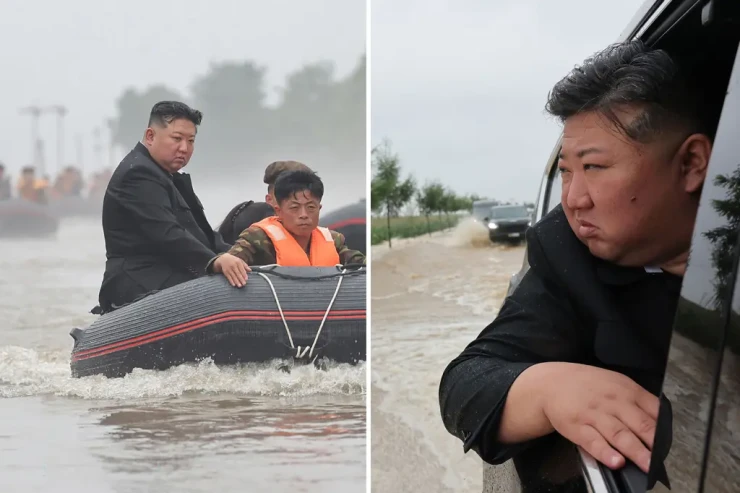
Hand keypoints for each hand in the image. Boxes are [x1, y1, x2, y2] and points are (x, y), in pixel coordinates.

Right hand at [213, 253, 249, 286]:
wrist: (224, 259)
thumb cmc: (234, 260)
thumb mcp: (240, 261)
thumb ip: (245, 266)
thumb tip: (250, 270)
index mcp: (238, 262)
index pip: (241, 269)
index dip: (244, 274)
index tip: (246, 279)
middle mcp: (233, 265)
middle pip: (237, 273)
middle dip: (241, 279)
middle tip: (244, 284)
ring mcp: (229, 269)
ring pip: (233, 276)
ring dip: (236, 281)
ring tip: (240, 285)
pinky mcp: (225, 272)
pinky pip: (228, 277)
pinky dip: (231, 281)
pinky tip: (234, 284)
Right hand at [540, 363, 659, 472]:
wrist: (552, 382)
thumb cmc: (587, 386)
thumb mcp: (616, 384)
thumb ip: (639, 401)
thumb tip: (661, 422)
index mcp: (626, 391)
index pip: (653, 411)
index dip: (664, 430)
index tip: (670, 446)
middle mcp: (613, 402)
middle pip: (639, 424)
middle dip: (654, 444)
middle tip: (664, 460)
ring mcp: (594, 415)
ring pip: (619, 434)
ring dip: (635, 451)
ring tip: (646, 465)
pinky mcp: (577, 427)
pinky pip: (593, 441)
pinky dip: (605, 452)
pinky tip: (615, 461)